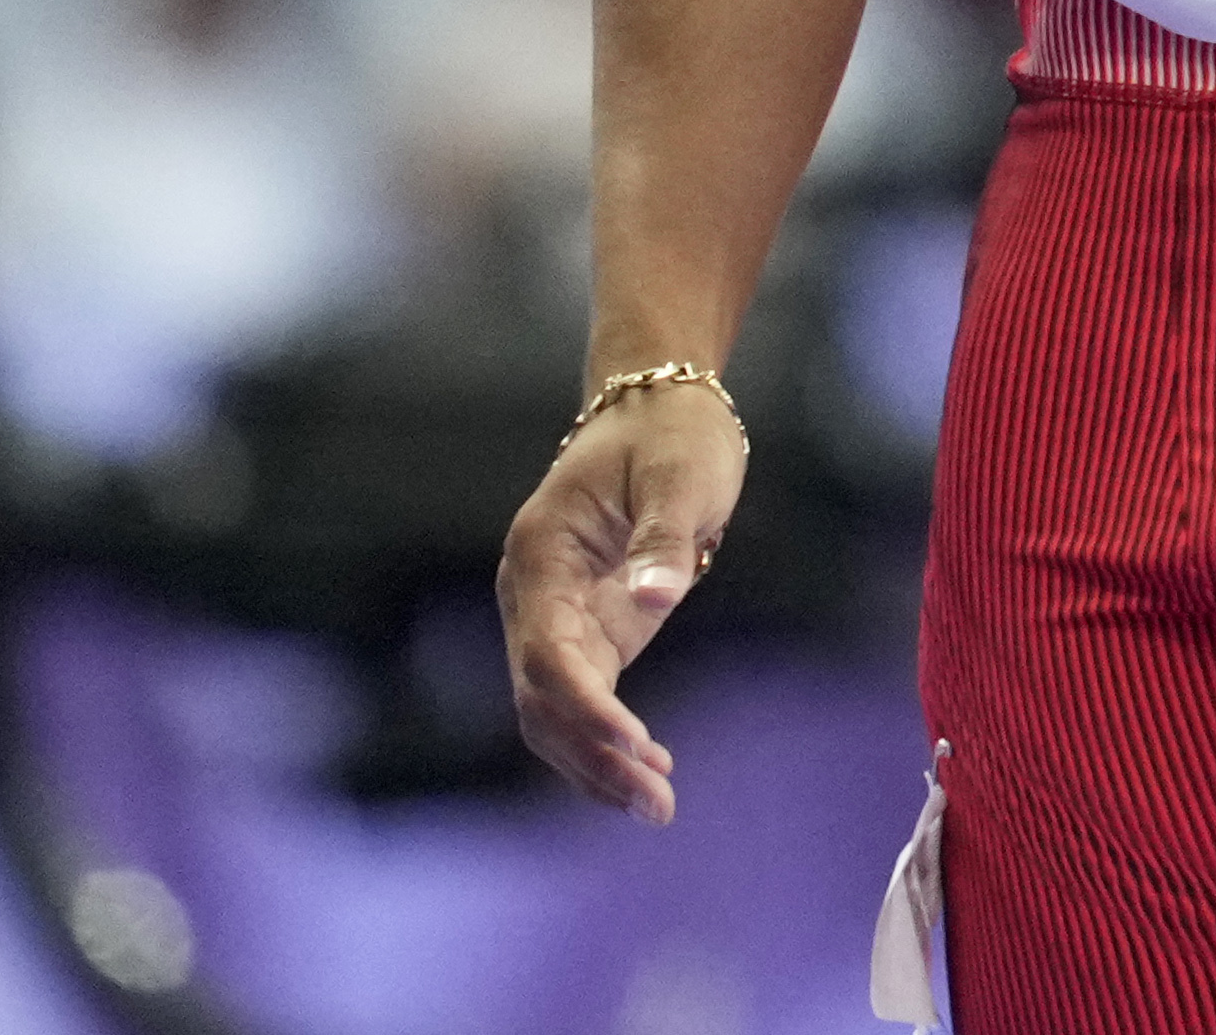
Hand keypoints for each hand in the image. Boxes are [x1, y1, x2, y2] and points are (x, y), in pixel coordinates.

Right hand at [496, 389, 747, 819]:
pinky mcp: (587, 630)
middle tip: (656, 802)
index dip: (587, 706)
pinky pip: (580, 702)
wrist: (662, 407)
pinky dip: (604, 743)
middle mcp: (533, 593)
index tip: (637, 744)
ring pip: (552, 712)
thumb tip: (655, 598)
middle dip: (592, 754)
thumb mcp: (682, 476)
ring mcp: (554, 617)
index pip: (548, 652)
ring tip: (656, 808)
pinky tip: (644, 779)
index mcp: (540, 553)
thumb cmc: (673, 435)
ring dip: (595, 763)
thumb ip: (665, 539)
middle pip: (541, 698)